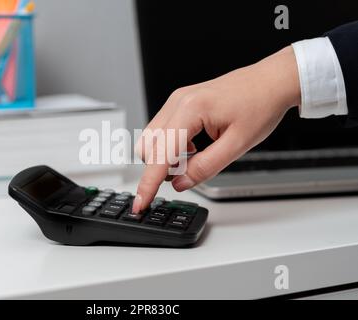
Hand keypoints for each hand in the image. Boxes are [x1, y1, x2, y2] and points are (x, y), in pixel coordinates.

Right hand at [132, 46, 300, 212]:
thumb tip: (180, 183)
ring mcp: (176, 100)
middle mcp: (178, 101)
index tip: (141, 203)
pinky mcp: (179, 102)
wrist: (270, 82)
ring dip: (164, 158)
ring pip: (151, 139)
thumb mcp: (237, 145)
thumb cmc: (260, 106)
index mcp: (191, 109)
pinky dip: (169, 147)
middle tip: (186, 175)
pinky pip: (161, 130)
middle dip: (160, 169)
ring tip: (193, 159)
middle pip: (149, 147)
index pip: (160, 154)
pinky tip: (191, 149)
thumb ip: (205, 167)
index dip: (148, 183)